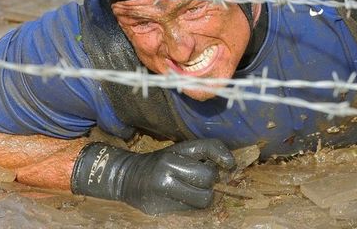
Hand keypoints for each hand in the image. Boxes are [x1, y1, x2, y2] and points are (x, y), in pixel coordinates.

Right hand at [71, 139, 234, 214]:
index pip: (208, 147)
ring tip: (195, 192)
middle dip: (211, 180)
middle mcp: (169, 165)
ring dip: (205, 196)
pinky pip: (191, 209)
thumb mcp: (177, 152)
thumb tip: (228, 167)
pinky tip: (185, 199)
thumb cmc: (159, 164)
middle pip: (208, 176)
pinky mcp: (161, 205)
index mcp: (176, 150)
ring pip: (203, 197)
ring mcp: (164, 186)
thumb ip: (200, 156)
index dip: (224, 155)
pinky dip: (193, 205)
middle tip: (203, 181)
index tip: (230, 164)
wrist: (126, 177)